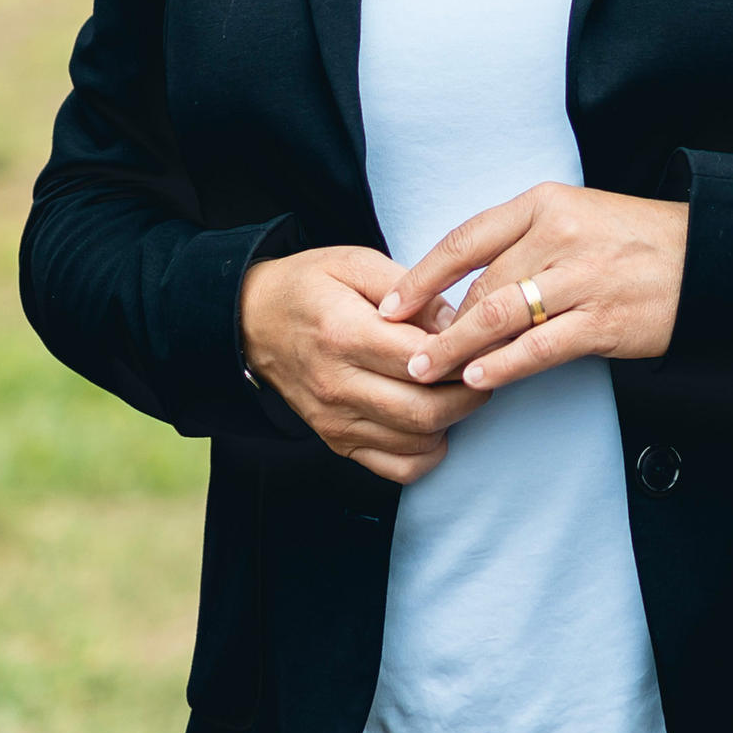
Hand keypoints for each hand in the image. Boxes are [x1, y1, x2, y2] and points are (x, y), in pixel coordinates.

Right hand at [241, 246, 484, 483]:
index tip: (479, 341)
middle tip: (481, 370)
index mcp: (344, 334)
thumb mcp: (355, 264)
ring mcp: (336, 420)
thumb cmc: (308, 288)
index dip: (462, 354)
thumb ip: (410, 290)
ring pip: (418, 442)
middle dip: (469, 394)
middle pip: (426, 410)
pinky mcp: (337, 441)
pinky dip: (427, 452)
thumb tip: (456, 323)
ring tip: (455, 389)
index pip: (422, 360)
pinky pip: (398, 468)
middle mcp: (337, 385)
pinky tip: (430, 421)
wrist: (251, 322)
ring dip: (452, 420)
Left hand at [380, 185, 689, 395]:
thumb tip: (461, 287)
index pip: (464, 240)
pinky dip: (503, 365)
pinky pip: (539, 347)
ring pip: (500, 316)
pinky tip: (479, 379)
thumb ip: (520, 243)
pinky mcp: (604, 319)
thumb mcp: (572, 217)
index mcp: (543, 204)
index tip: (390, 305)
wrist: (705, 258)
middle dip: (437, 325)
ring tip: (427, 372)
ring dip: (457, 348)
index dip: (421, 277)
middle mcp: (559, 235)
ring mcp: (583, 278)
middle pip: (479, 285)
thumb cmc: (630, 240)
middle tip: (403, 353)